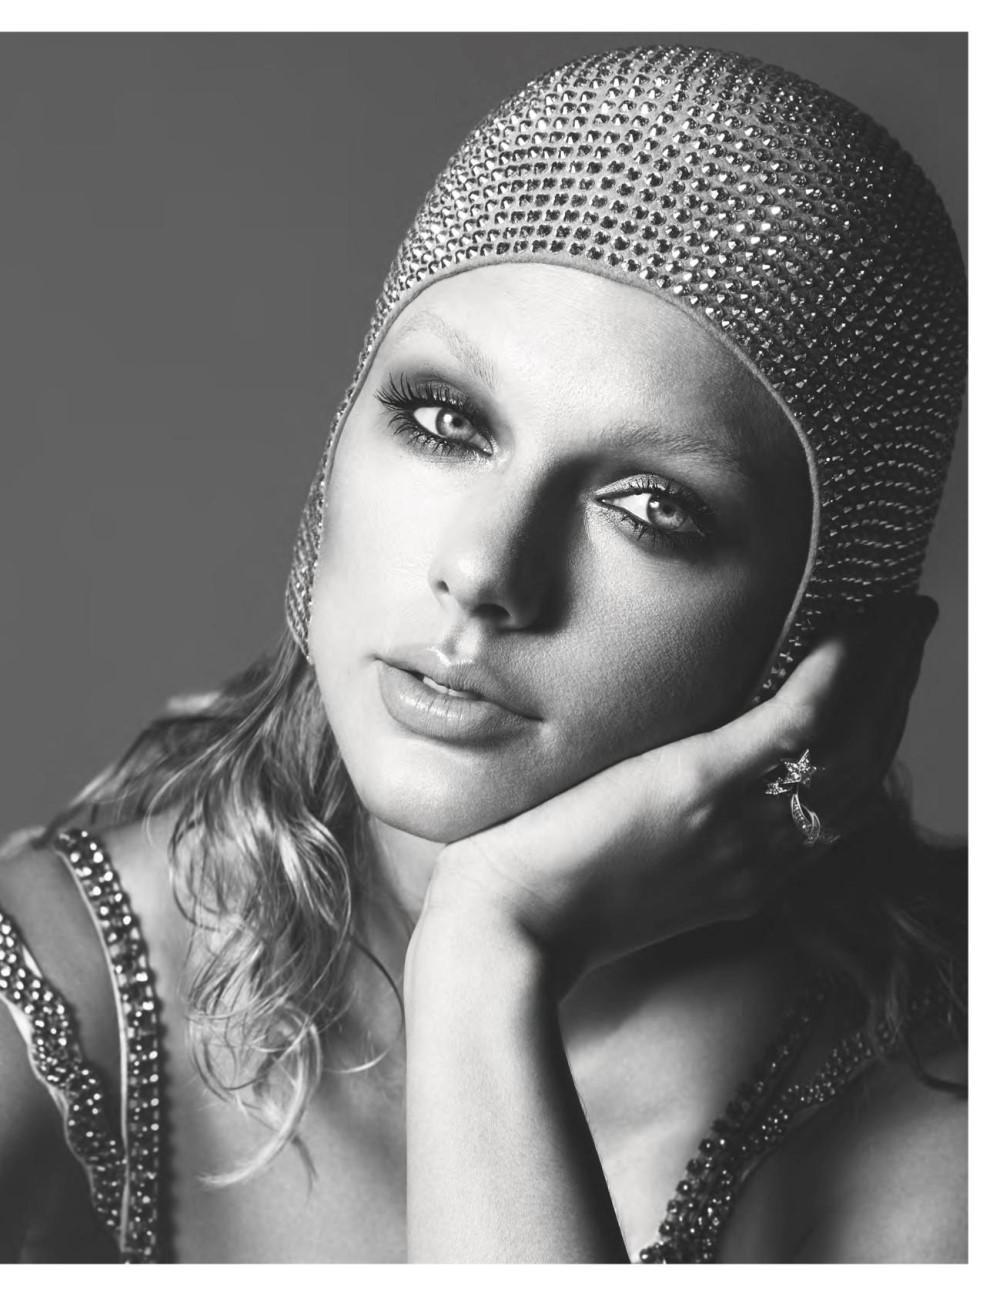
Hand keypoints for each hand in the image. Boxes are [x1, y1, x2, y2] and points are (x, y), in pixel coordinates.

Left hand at [418, 594, 937, 993]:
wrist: (509, 929)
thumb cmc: (548, 906)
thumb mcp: (635, 886)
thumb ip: (676, 849)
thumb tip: (673, 799)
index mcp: (748, 880)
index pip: (837, 809)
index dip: (870, 746)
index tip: (880, 693)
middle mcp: (764, 856)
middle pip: (862, 772)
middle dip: (896, 698)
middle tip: (909, 633)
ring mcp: (741, 822)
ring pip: (850, 741)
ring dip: (887, 670)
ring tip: (901, 615)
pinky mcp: (703, 784)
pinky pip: (799, 721)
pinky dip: (838, 671)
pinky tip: (849, 629)